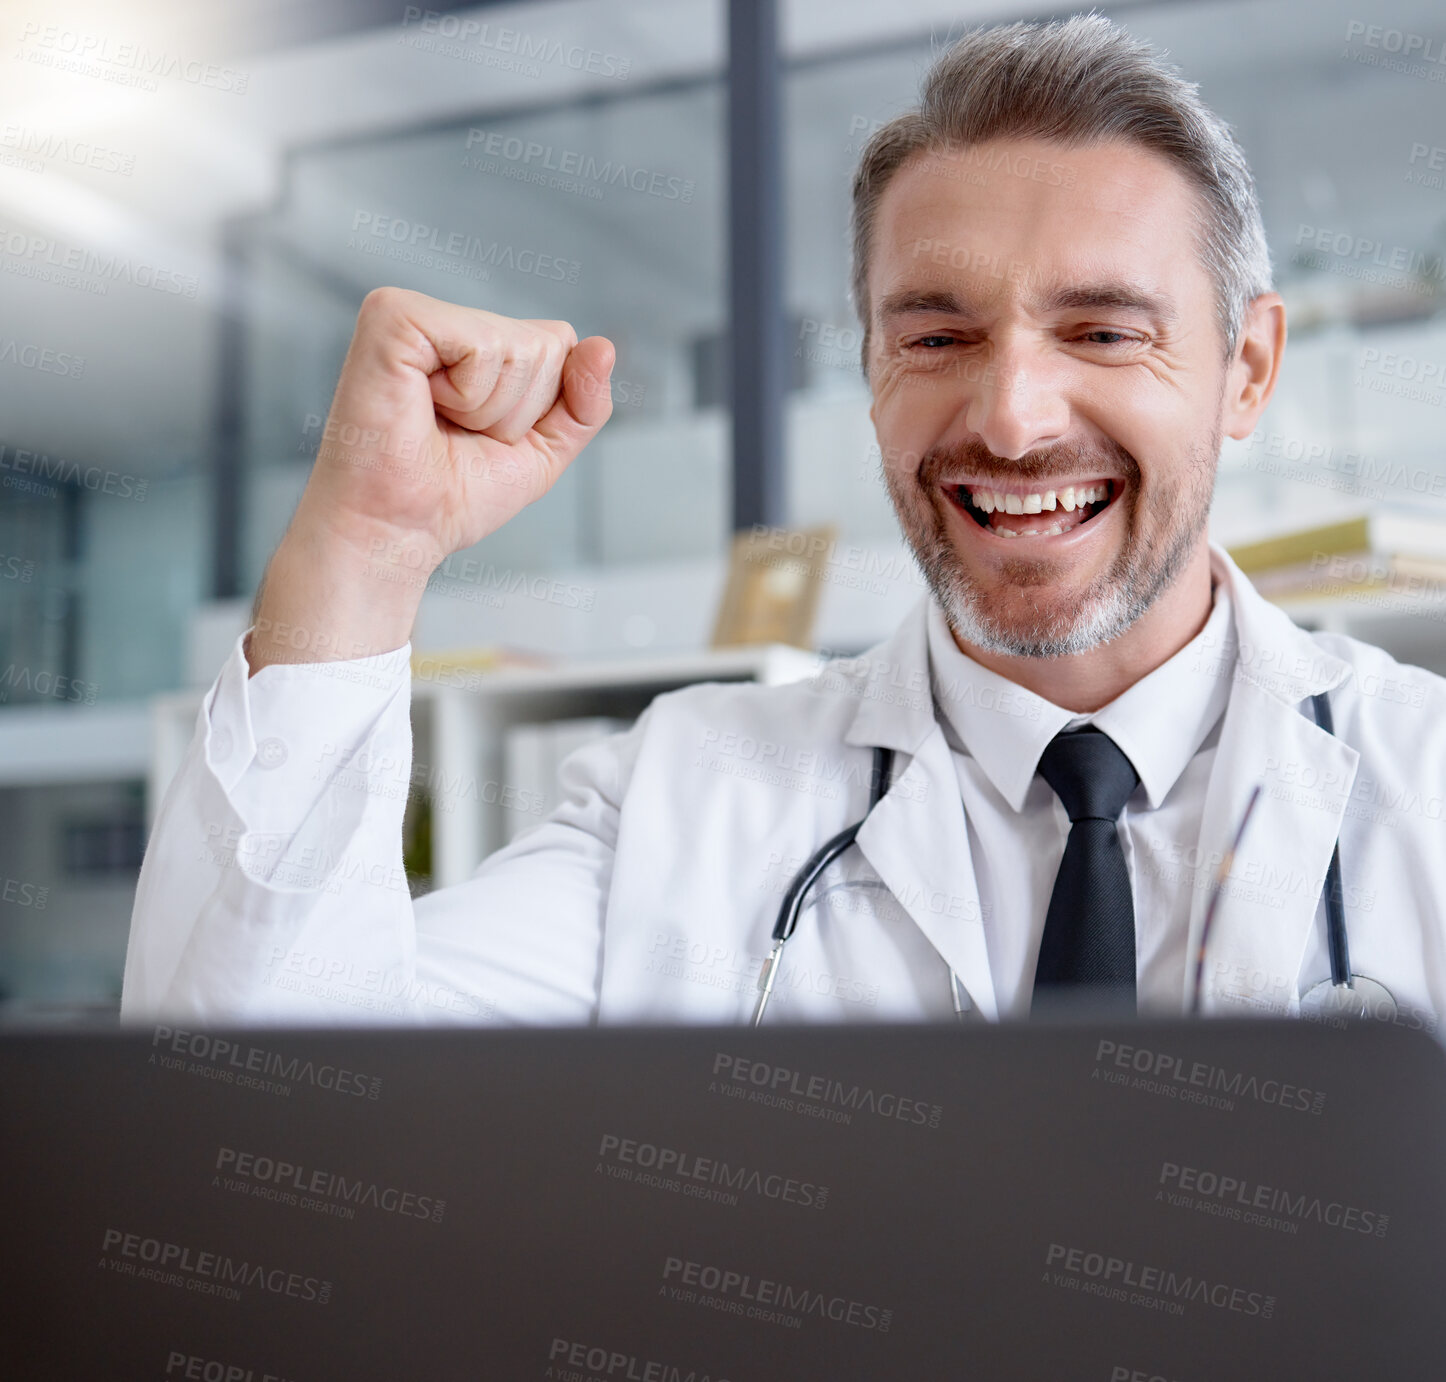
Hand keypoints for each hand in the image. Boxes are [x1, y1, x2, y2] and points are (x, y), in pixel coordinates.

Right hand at [247, 287, 614, 672]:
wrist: (396, 532)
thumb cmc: (453, 496)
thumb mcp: (542, 451)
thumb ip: (583, 403)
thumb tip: (603, 346)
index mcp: (472, 341)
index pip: (559, 343)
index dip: (540, 407)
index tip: (483, 436)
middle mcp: (444, 318)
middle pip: (546, 344)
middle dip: (518, 411)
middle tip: (457, 435)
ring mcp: (415, 311)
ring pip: (521, 347)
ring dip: (491, 410)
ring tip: (439, 426)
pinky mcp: (393, 316)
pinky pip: (483, 346)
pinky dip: (467, 397)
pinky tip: (423, 407)